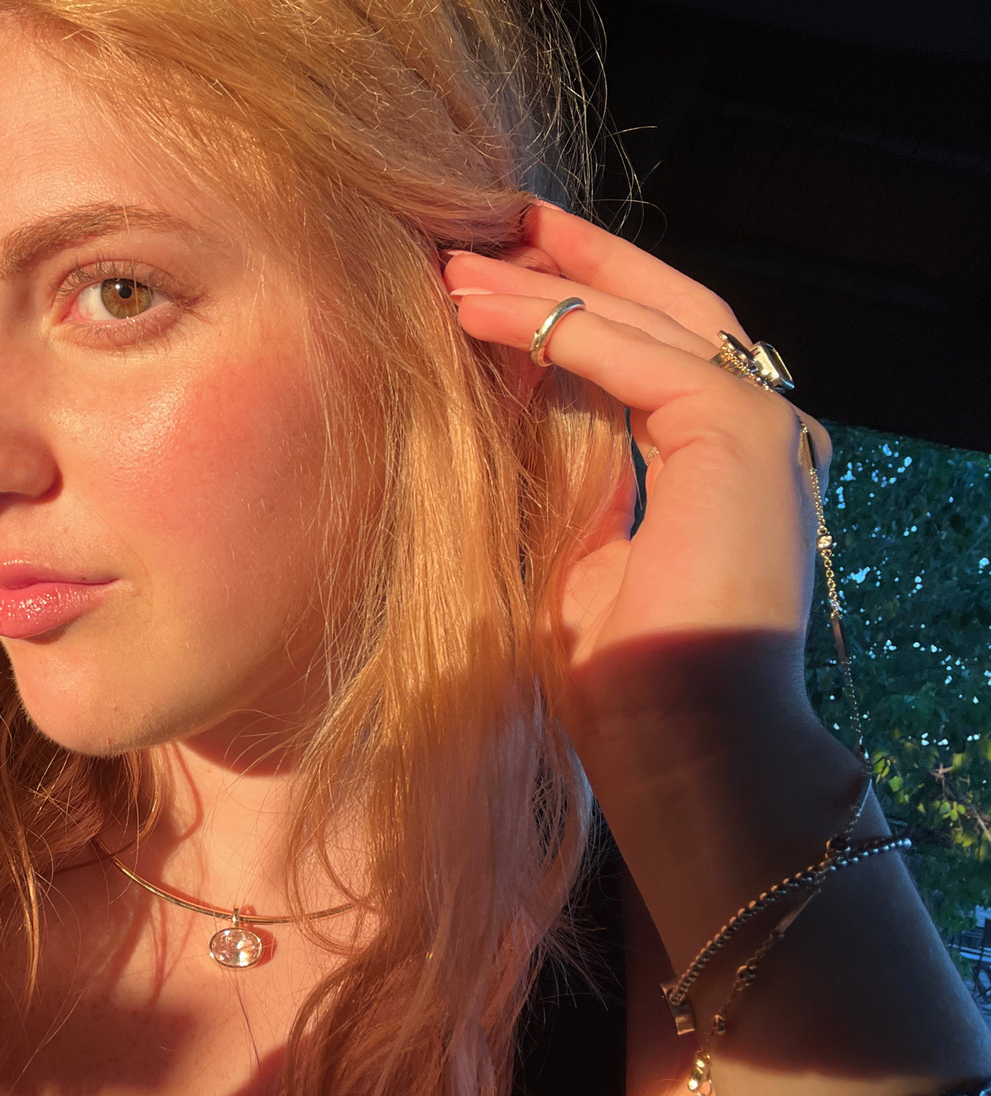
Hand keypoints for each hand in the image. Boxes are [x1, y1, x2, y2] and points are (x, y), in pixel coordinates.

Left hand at [445, 203, 830, 676]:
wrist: (679, 751)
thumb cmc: (619, 679)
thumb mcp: (573, 546)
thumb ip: (563, 466)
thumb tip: (506, 391)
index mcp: (718, 460)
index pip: (648, 348)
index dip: (573, 301)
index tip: (493, 268)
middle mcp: (753, 431)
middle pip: (661, 308)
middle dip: (570, 264)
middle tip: (484, 225)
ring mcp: (760, 428)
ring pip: (650, 320)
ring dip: (546, 289)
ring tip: (455, 265)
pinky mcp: (743, 437)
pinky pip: (645, 356)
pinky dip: (563, 329)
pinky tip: (485, 309)